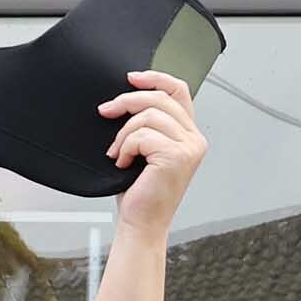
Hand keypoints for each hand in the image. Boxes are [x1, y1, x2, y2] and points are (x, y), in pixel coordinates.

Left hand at [103, 70, 206, 238]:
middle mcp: (194, 139)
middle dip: (126, 101)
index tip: (131, 78)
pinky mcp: (176, 156)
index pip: (179, 91)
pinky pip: (142, 135)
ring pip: (148, 116)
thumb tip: (126, 97)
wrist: (141, 222)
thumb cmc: (141, 191)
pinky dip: (125, 147)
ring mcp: (188, 148)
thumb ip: (147, 124)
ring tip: (117, 152)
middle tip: (106, 111)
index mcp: (189, 135)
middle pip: (159, 98)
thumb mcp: (145, 150)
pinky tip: (122, 162)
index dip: (155, 77)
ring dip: (123, 133)